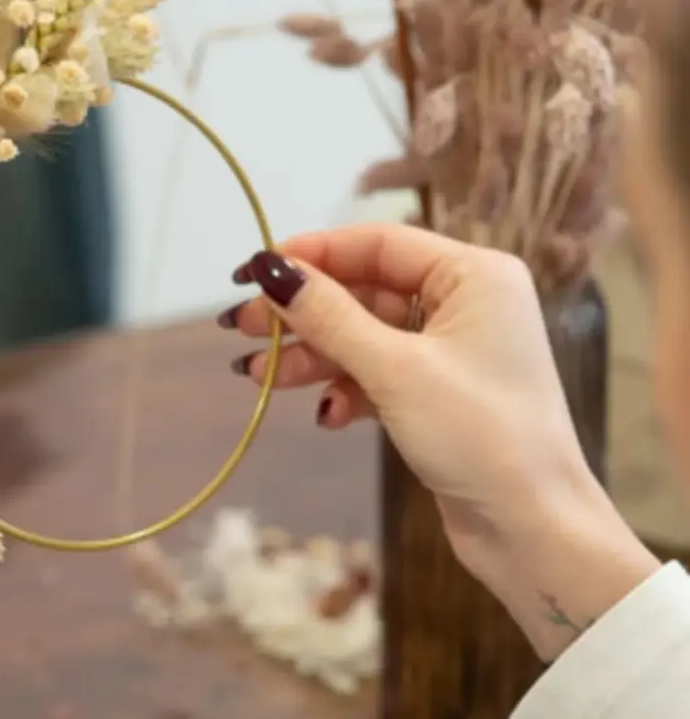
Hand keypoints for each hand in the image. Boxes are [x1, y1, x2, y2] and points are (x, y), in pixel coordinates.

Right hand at [224, 224, 657, 657]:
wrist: (533, 531)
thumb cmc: (479, 435)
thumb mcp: (395, 369)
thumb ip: (329, 315)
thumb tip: (269, 268)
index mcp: (473, 275)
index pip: (377, 243)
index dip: (311, 253)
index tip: (253, 271)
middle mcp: (465, 303)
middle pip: (364, 289)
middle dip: (302, 311)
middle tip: (241, 326)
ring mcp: (451, 350)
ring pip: (363, 335)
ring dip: (312, 354)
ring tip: (258, 375)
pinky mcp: (438, 394)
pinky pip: (377, 372)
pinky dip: (343, 387)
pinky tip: (323, 414)